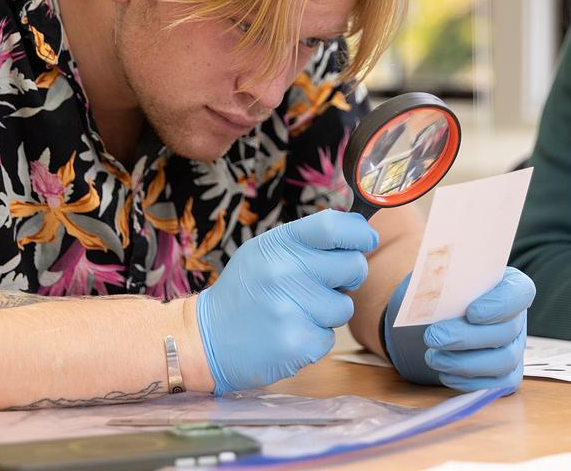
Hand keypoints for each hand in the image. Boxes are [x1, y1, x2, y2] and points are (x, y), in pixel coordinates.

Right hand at [196, 209, 377, 393]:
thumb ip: (309, 241)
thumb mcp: (266, 252)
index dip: (359, 232)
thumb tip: (361, 231)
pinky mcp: (296, 343)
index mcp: (279, 243)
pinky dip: (314, 338)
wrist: (204, 339)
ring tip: (295, 312)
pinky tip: (289, 333)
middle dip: (347, 278)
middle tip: (321, 286)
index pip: (334, 226)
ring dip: (327, 313)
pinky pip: (330, 337)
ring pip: (344, 307)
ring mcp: (290, 308)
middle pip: (353, 266)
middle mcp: (284, 271)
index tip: (367, 240)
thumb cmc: (246, 291)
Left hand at [384, 267, 535, 391]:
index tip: (471, 312)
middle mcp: (518, 318)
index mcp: (509, 286)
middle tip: (433, 336)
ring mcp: (515, 348)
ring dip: (465, 363)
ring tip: (433, 357)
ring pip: (504, 361)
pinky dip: (470, 382)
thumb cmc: (441, 296)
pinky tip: (445, 373)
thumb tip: (425, 287)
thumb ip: (436, 280)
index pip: (520, 292)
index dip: (500, 304)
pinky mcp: (507, 375)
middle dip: (467, 337)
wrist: (435, 322)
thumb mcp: (437, 280)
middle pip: (507, 331)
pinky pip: (498, 385)